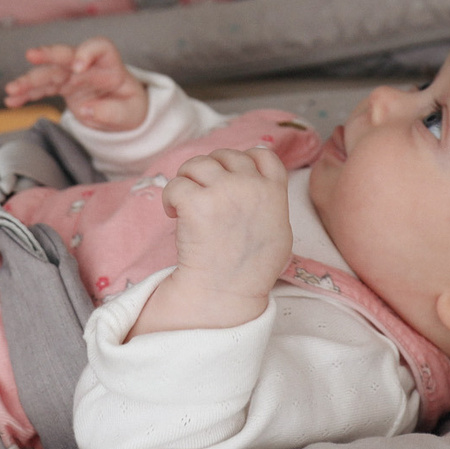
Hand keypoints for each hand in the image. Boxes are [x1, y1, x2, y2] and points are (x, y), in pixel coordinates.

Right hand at [4, 37, 146, 132]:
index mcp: (111, 65)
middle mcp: (88, 65)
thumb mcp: (129, 114)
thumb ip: (111, 112)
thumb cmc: (130, 108)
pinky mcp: (62, 87)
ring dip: (29, 80)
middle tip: (31, 55)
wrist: (123, 113)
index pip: (100, 47)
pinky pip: (42, 89)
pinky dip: (27, 94)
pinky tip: (12, 101)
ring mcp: (72, 75)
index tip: (77, 68)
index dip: (87, 52)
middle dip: (49, 54)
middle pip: (67, 54)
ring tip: (11, 90)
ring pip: (49, 72)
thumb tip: (88, 109)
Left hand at [130, 145, 293, 335]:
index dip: (242, 160)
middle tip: (200, 195)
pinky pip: (176, 184)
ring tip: (184, 204)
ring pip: (197, 164)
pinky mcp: (197, 203)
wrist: (225, 293)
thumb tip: (260, 185)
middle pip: (224, 156)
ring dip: (187, 180)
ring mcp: (225, 191)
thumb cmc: (251, 271)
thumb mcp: (279, 233)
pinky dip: (170, 198)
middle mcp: (251, 186)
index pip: (263, 154)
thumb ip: (271, 204)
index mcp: (274, 192)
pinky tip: (173, 215)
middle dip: (209, 171)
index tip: (227, 177)